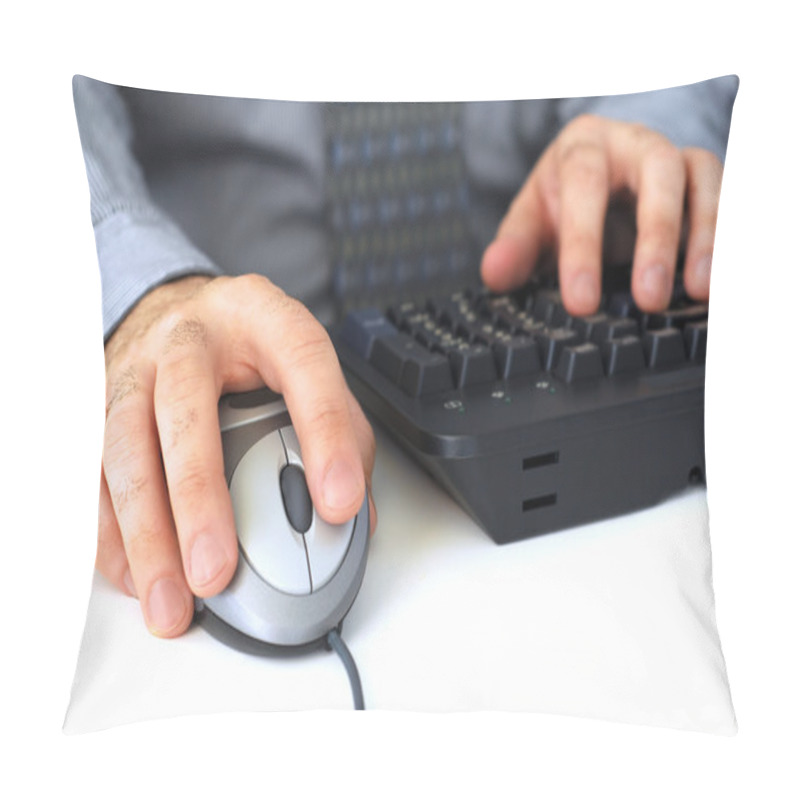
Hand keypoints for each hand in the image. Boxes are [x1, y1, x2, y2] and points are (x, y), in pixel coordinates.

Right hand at [98, 274, 376, 637]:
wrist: (180, 307)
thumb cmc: (249, 342)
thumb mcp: (303, 364)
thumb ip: (340, 430)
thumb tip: (352, 513)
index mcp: (261, 317)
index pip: (302, 366)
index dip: (324, 435)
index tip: (338, 503)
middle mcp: (189, 338)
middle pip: (185, 416)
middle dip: (199, 502)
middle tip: (217, 572)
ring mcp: (135, 369)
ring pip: (125, 451)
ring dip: (145, 534)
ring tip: (170, 598)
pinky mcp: (100, 405)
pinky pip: (95, 472)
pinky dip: (112, 531)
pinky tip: (134, 575)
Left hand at [480, 114, 723, 314]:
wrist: (599, 168)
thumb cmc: (563, 196)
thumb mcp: (532, 218)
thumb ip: (515, 245)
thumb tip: (494, 274)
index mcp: (583, 146)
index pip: (583, 184)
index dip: (583, 244)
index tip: (581, 302)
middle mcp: (635, 143)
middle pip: (656, 174)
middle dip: (655, 238)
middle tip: (649, 299)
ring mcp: (676, 157)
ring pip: (702, 181)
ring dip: (706, 236)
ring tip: (699, 291)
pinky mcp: (705, 180)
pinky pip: (726, 198)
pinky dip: (726, 235)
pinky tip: (717, 277)